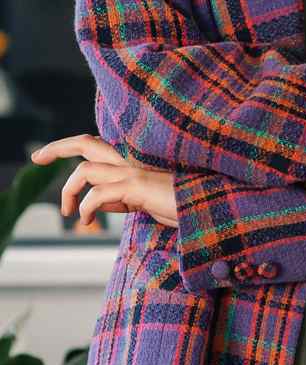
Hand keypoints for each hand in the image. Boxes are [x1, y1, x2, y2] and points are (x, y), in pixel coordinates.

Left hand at [32, 135, 177, 227]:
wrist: (209, 207)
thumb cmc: (186, 205)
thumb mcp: (148, 202)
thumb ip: (125, 198)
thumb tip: (102, 205)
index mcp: (135, 162)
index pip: (99, 145)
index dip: (72, 147)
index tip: (49, 155)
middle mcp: (132, 161)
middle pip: (86, 143)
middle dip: (57, 148)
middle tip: (37, 157)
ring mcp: (133, 172)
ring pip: (84, 171)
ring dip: (68, 192)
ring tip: (68, 213)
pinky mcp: (136, 186)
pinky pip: (97, 195)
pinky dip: (85, 208)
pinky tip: (87, 220)